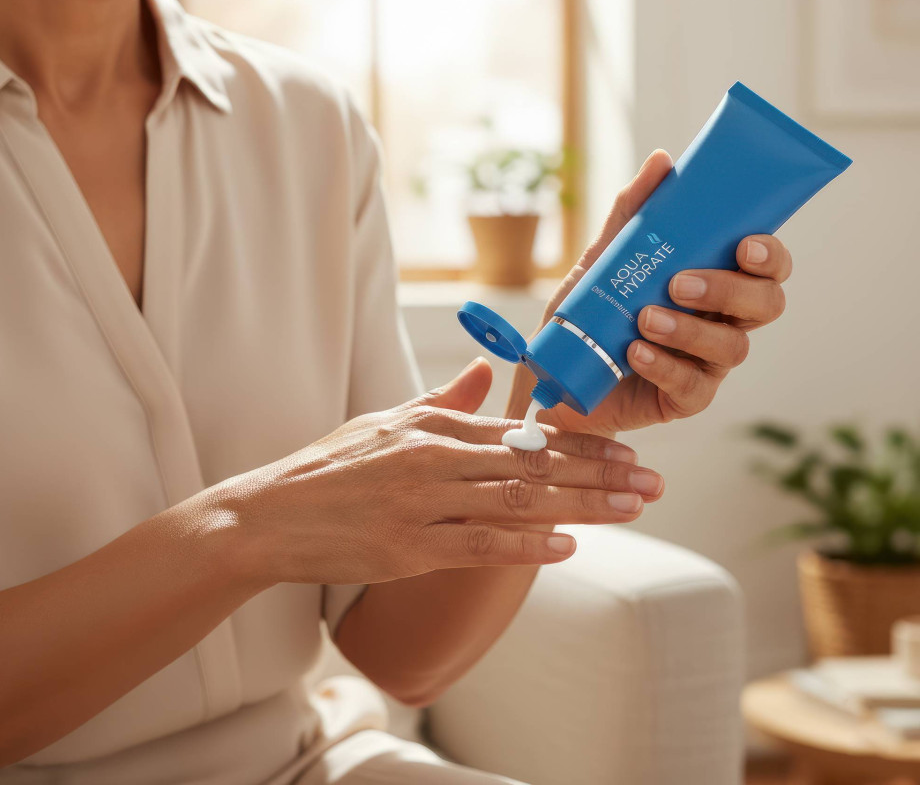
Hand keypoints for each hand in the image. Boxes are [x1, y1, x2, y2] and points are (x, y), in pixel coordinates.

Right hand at [219, 360, 661, 587]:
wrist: (270, 515)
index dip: (582, 443)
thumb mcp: (388, 420)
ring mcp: (423, 504)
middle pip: (534, 465)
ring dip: (582, 505)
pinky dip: (525, 546)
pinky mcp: (408, 549)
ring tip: (633, 508)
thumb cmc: (331, 466)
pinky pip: (478, 545)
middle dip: (600, 473)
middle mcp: (436, 459)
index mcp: (435, 427)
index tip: (627, 452)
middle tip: (653, 483)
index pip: (524, 433)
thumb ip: (445, 398)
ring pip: (518, 501)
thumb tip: (486, 374)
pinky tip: (567, 547)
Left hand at [507, 150, 792, 436]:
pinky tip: (636, 352)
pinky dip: (665, 365)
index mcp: (714, 283)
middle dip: (730, 290)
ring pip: (733, 347)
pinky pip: (693, 386)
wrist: (553, 374)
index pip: (765, 267)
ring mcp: (707, 363)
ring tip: (645, 319)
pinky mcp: (686, 399)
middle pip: (765, 305)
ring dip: (689, 329)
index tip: (745, 244)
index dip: (769, 255)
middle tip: (681, 282)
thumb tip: (662, 160)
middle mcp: (721, 322)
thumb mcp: (603, 260)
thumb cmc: (589, 315)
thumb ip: (632, 214)